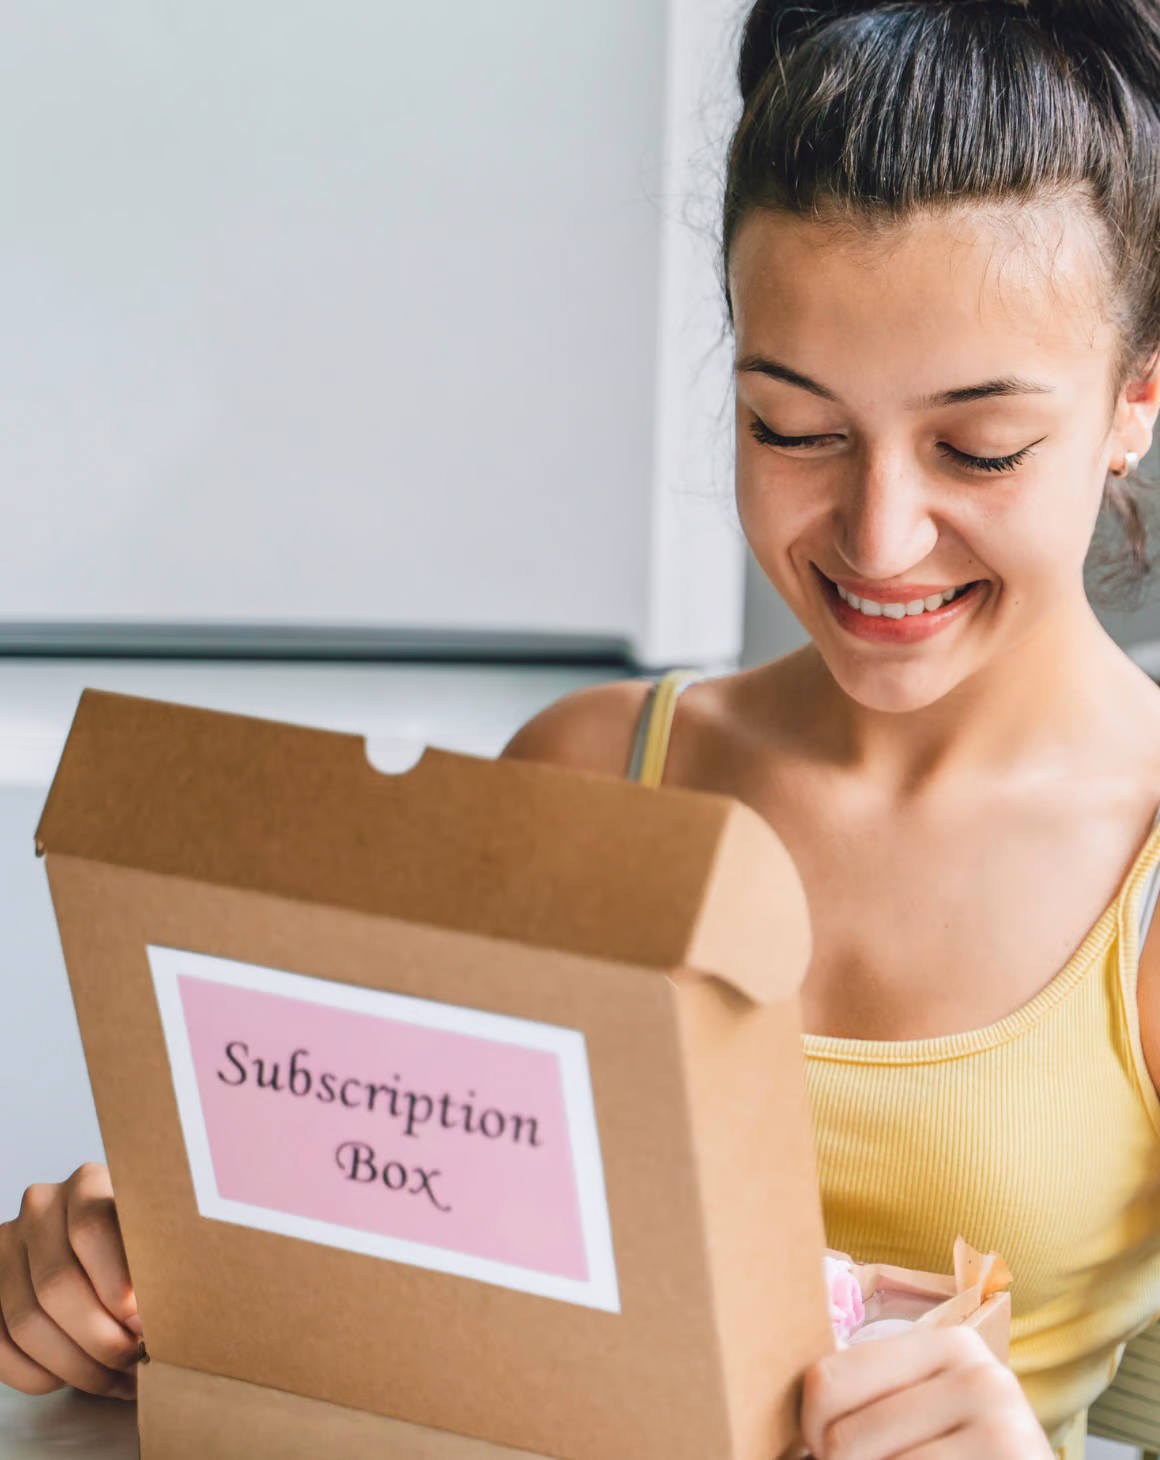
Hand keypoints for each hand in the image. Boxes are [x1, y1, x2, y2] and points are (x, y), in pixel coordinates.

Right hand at [0, 1163, 140, 1399]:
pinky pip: (0, 1346)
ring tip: (115, 1378)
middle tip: (134, 1361)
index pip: (92, 1228)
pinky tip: (74, 1378)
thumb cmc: (143, 1244)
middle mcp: (41, 1206)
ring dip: (75, 1365)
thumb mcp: (156, 1234)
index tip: (143, 1324)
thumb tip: (153, 1324)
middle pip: (57, 1284)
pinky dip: (39, 1375)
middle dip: (100, 1337)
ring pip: (26, 1322)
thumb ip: (156, 1262)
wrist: (103, 1249)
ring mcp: (7, 1246)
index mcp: (87, 1182)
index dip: (116, 1284)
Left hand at [801, 1326, 1053, 1457]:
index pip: (828, 1380)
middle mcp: (978, 1375)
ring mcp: (999, 1425)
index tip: (826, 1449)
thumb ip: (867, 1400)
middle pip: (844, 1438)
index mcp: (947, 1344)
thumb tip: (763, 1403)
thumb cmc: (959, 1458)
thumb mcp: (924, 1414)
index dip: (812, 1431)